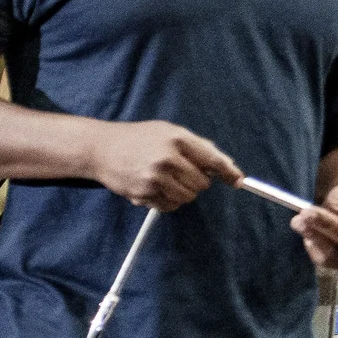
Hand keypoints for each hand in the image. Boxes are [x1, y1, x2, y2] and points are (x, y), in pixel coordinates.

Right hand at [88, 120, 241, 210]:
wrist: (99, 149)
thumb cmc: (136, 138)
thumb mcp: (168, 131)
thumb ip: (197, 146)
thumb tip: (224, 165)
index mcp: (176, 140)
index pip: (212, 160)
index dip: (229, 172)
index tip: (238, 181)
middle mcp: (166, 159)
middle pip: (202, 184)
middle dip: (196, 181)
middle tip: (180, 172)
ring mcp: (154, 178)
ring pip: (187, 197)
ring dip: (182, 192)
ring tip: (166, 180)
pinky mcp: (143, 194)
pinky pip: (170, 206)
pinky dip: (168, 201)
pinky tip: (154, 187)